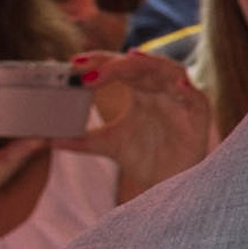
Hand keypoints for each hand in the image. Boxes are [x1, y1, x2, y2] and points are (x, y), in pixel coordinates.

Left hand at [74, 45, 214, 195]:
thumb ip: (80, 140)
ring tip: (129, 61)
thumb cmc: (146, 160)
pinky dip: (187, 88)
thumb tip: (47, 139)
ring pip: (169, 70)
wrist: (171, 187)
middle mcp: (161, 89)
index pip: (119, 66)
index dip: (98, 61)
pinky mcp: (200, 115)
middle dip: (114, 64)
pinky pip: (196, 96)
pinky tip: (176, 85)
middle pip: (140, 64)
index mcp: (141, 90)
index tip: (72, 65)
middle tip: (87, 70)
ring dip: (150, 64)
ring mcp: (181, 99)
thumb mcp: (108, 145)